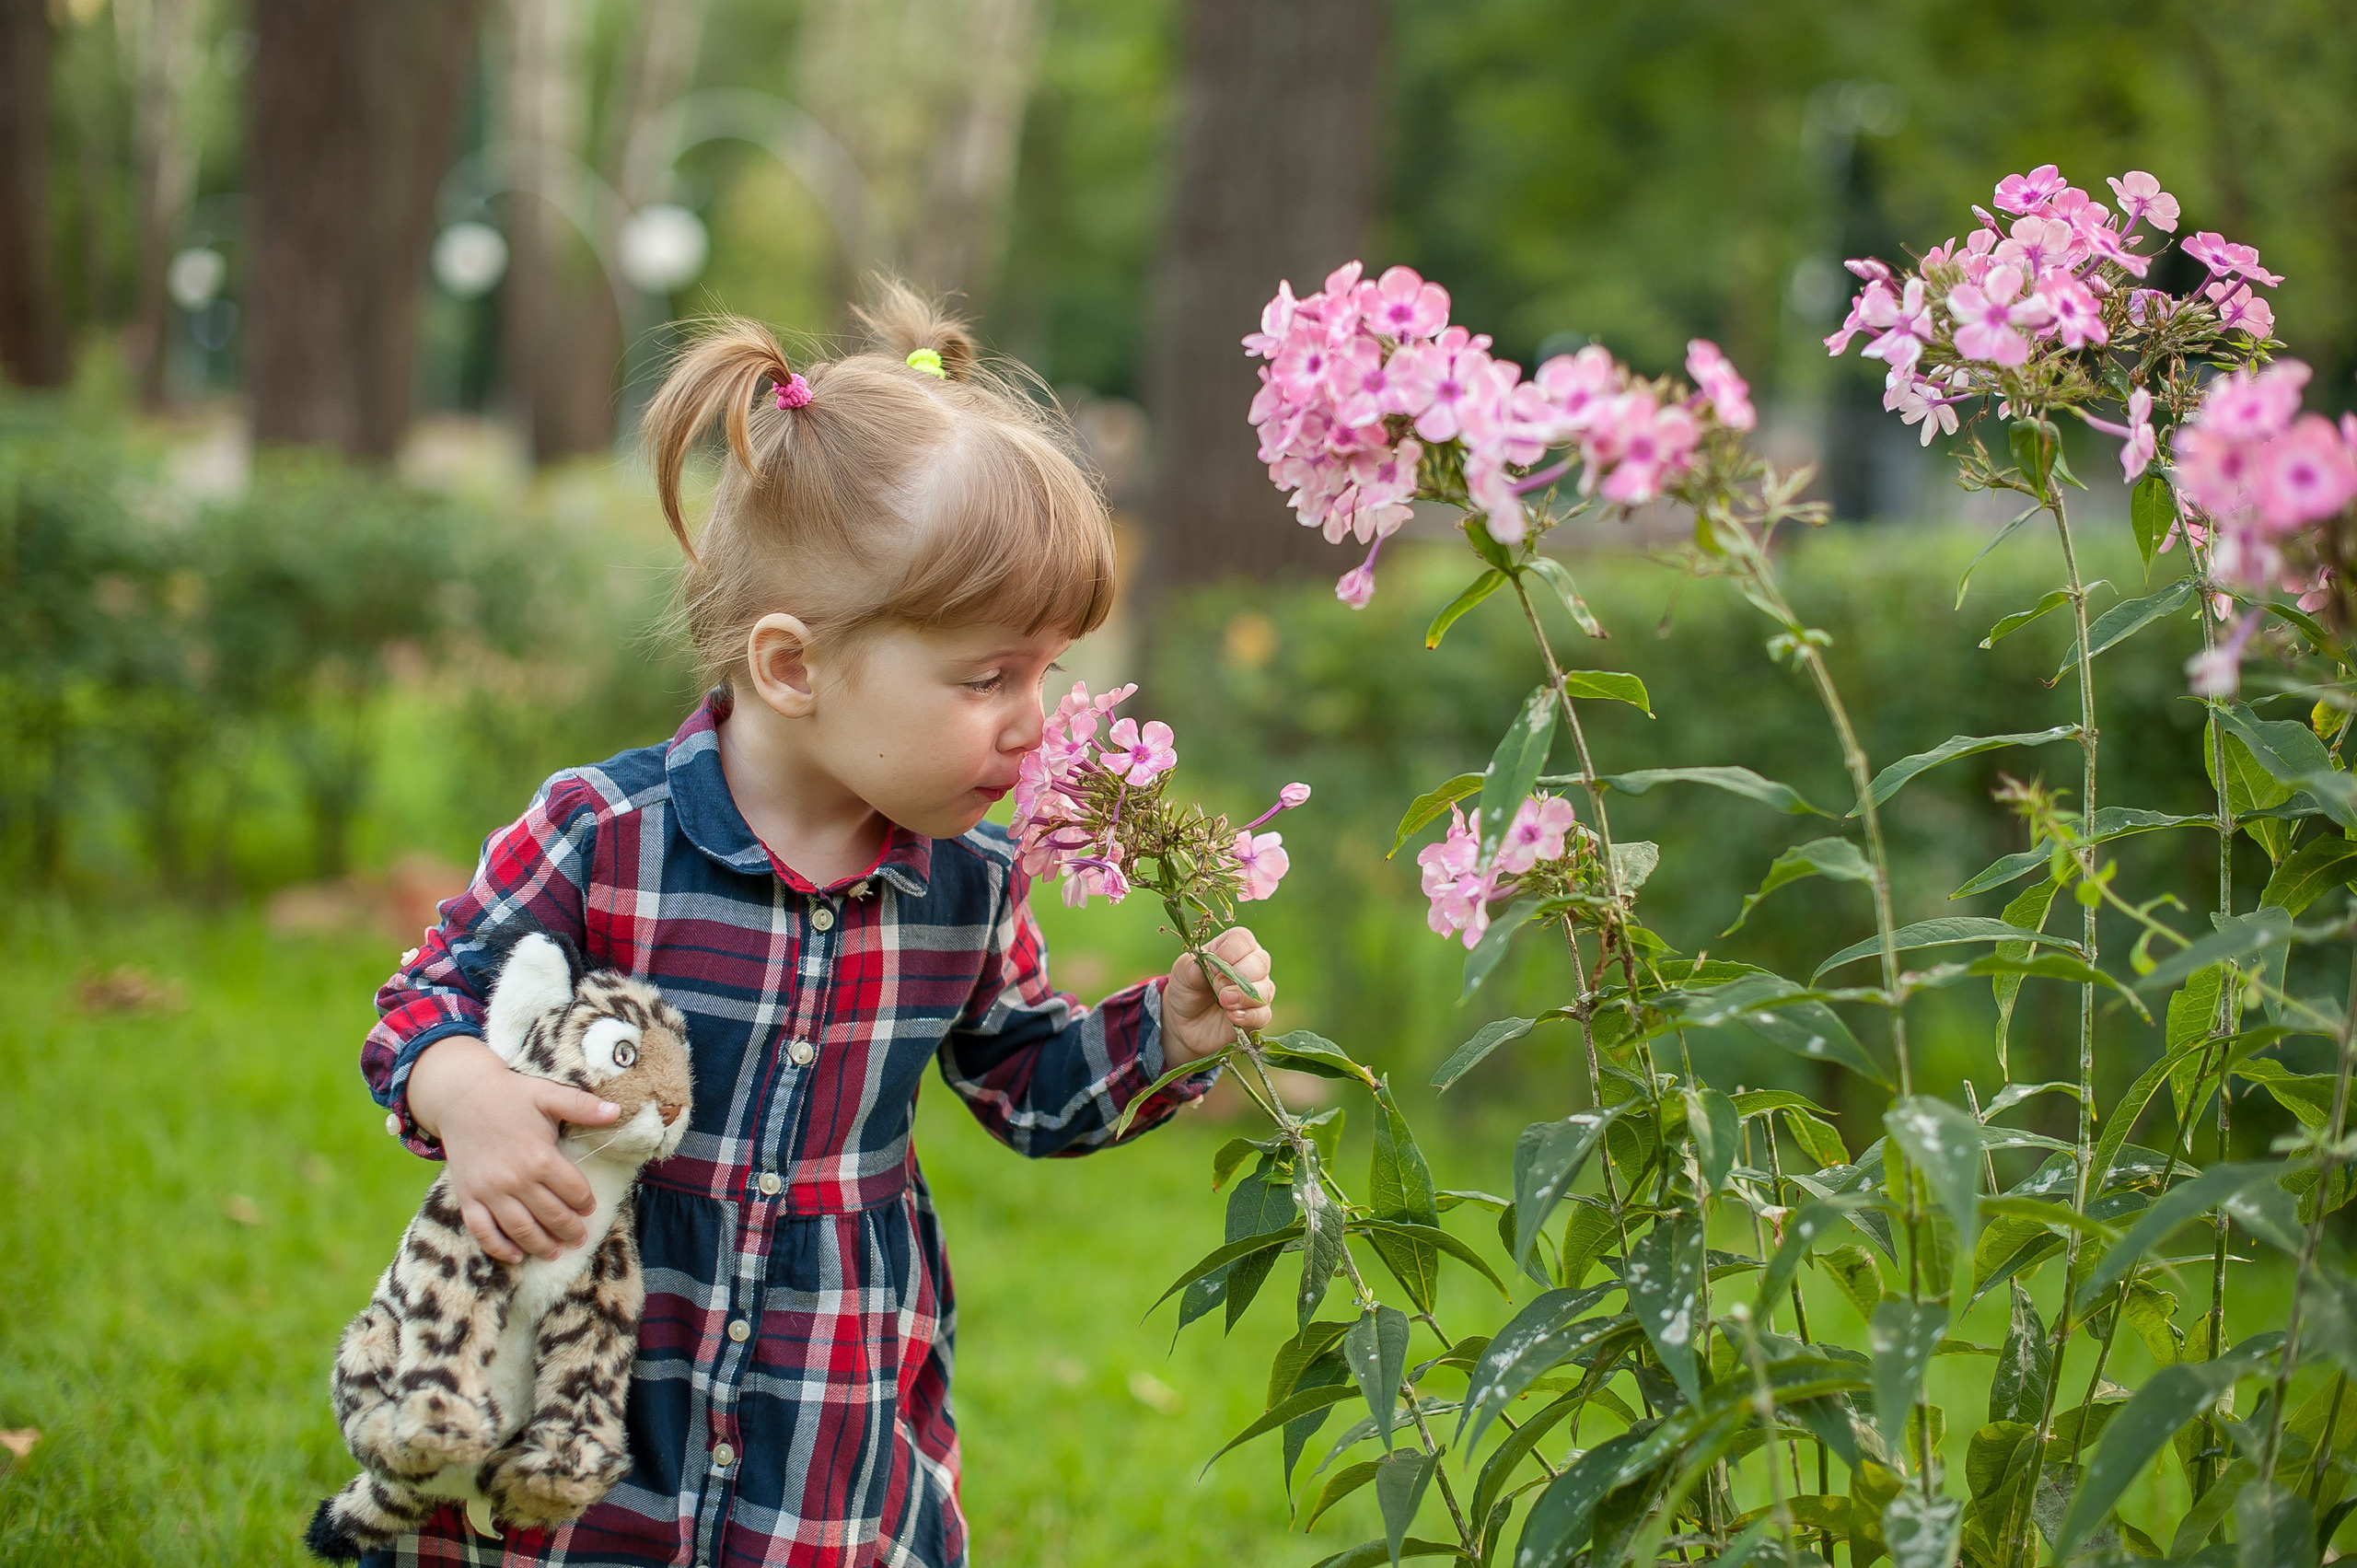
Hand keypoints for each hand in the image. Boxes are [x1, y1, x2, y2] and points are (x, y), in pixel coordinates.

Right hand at [406, 1036, 620, 1263]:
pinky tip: (515, 1256)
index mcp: (540, 1156)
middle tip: (580, 1238)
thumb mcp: (548, 1095)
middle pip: (551, 1215)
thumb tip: (616, 1111)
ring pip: (520, 1229)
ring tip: (556, 1253)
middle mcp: (515, 1179)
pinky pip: (482, 1230)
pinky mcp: (467, 1197)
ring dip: (541, 1245)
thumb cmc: (509, 1094)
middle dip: (569, 1230)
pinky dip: (498, 1248)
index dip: (585, 1202)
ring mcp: (489, 1191)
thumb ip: (582, 1106)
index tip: (590, 1208)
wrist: (460, 1096)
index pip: (572, 1190)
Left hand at [1164, 926, 1275, 1065]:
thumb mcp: (1181, 975)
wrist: (1185, 1023)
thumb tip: (1198, 969)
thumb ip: (1189, 968)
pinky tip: (1232, 1016)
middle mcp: (1251, 967)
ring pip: (1265, 989)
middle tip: (1216, 985)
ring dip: (1244, 995)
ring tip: (1223, 1001)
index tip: (1214, 964)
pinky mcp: (1257, 1016)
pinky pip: (1264, 1014)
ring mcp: (1257, 992)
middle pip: (1261, 961)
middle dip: (1239, 974)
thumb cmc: (1187, 989)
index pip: (1243, 939)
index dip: (1231, 950)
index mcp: (1233, 948)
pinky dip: (1249, 1015)